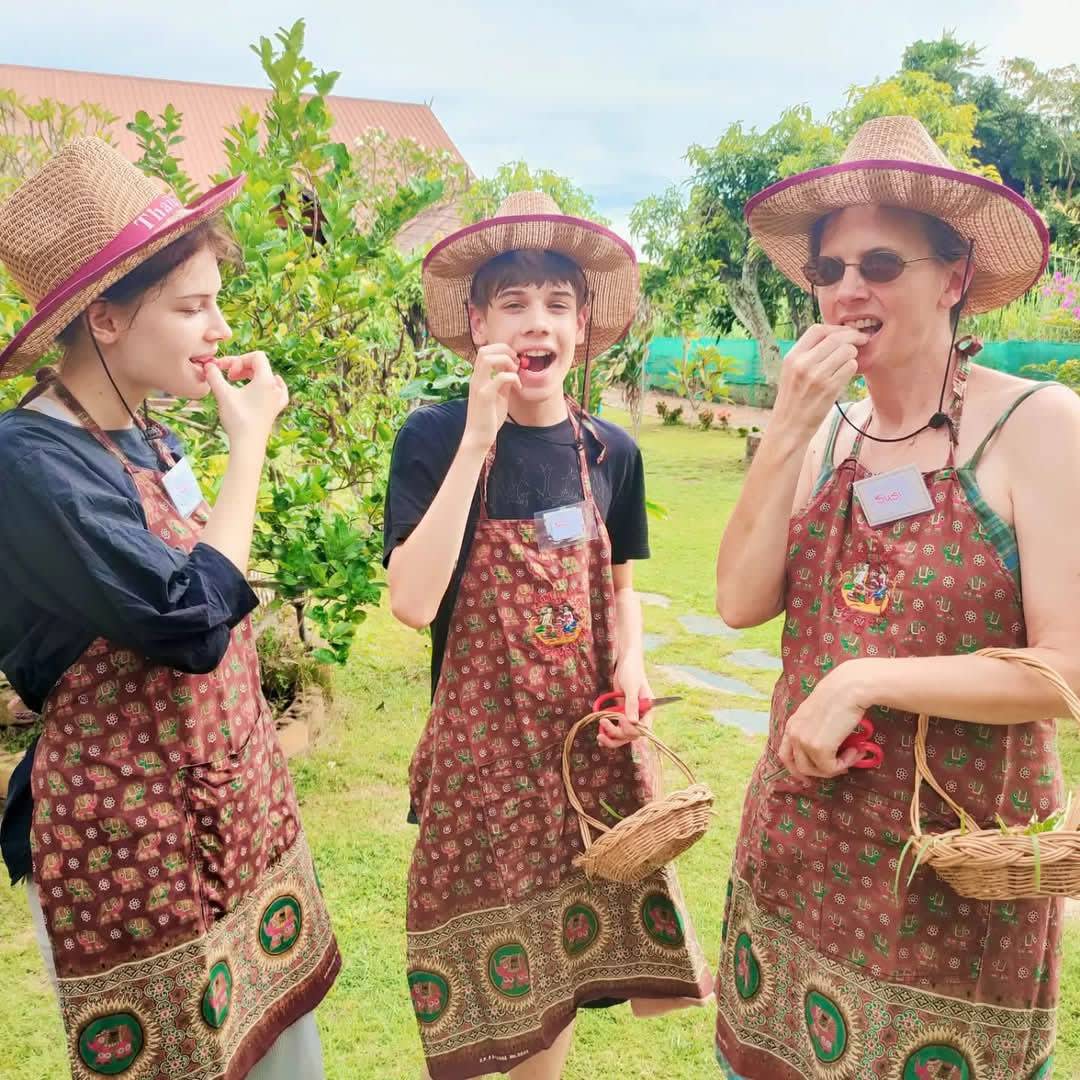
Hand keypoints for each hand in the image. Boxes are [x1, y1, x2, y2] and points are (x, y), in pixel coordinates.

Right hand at [203, 352, 288, 446]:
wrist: (248, 444)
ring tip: (239, 381)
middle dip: (243, 366)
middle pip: (261, 365)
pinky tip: (267, 386)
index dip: (239, 359)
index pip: (256, 356)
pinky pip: (278, 389)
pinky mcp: (276, 408)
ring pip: (268, 376)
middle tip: (229, 377)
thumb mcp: (223, 394)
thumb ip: (214, 376)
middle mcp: (276, 387)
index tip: (228, 373)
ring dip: (252, 374)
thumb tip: (208, 365)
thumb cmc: (237, 419)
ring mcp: (278, 398)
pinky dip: (269, 384)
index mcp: (267, 380)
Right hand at [462, 344, 521, 452]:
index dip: (501, 350)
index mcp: (478, 378)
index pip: (485, 351)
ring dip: (506, 360)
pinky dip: (513, 377)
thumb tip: (513, 371)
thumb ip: (504, 383)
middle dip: (504, 350)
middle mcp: (476, 379)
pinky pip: (499, 377)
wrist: (478, 438)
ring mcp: (479, 386)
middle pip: (484, 350)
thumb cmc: (488, 419)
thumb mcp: (499, 396)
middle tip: (516, 362)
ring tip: (515, 371)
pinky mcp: (485, 396)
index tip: (514, 361)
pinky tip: (518, 386)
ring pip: (488, 358)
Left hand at [599, 662, 651, 748]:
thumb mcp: (632, 687)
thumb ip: (632, 704)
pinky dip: (608, 734)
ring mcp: (629, 716)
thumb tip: (633, 722)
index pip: (642, 729)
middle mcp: (640, 716)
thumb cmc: (632, 671)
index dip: (631, 729)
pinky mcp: (620, 714)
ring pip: (622, 735)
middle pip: (630, 735)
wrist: (626, 663)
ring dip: (611, 738)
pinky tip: (600, 736)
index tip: (620, 718)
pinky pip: (616, 728)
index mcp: (647, 710)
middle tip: (603, 722)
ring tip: (599, 736)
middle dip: (617, 733)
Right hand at [772, 324, 867, 440]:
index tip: (845, 334)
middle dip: (853, 337)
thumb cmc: (792, 400)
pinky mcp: (830, 388)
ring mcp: (817, 376)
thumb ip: (807, 354)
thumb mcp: (790, 372)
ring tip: (848, 363)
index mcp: (792, 357)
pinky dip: (852, 369)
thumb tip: (833, 338)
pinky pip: (850, 368)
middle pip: (836, 337)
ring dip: (853, 355)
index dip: (835, 329)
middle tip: (861, 341)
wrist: (788, 428)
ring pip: (847, 351)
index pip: (818, 330)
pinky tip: (846, 375)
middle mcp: (803, 364)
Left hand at [778, 659, 873, 780]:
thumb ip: (815, 732)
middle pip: (799, 768)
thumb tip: (827, 754)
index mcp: (792, 725)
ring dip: (836, 768)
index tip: (814, 774)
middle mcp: (793, 734)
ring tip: (852, 753)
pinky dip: (846, 763)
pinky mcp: (818, 748)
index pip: (785, 756)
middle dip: (820, 772)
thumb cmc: (839, 697)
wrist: (848, 688)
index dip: (798, 769)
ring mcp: (804, 742)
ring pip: (816, 771)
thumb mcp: (818, 715)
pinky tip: (856, 750)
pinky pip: (831, 768)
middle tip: (840, 767)